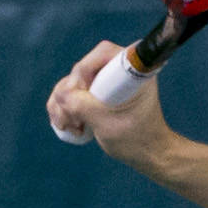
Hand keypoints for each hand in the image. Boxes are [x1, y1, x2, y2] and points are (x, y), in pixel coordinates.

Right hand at [45, 40, 165, 152]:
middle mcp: (118, 70)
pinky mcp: (95, 92)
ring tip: (74, 128)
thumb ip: (82, 106)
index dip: (84, 72)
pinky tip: (69, 127)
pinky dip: (63, 109)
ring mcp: (104, 81)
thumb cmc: (136, 139)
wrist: (147, 153)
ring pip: (71, 83)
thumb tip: (61, 94)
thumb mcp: (106, 124)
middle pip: (81, 70)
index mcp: (132, 71)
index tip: (82, 96)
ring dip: (63, 105)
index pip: (102, 54)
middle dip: (70, 95)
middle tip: (73, 119)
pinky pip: (70, 93)